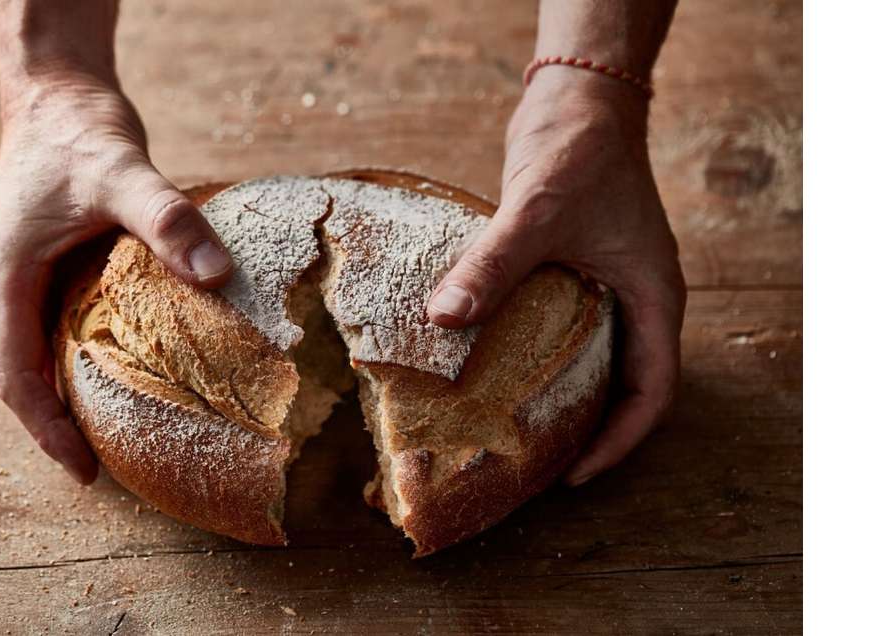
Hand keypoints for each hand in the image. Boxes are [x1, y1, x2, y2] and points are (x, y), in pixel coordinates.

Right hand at [0, 72, 232, 483]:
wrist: (60, 90)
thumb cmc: (78, 130)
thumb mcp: (123, 173)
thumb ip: (167, 220)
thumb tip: (217, 276)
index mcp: (4, 277)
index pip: (13, 375)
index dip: (45, 428)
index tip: (84, 470)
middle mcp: (9, 283)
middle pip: (24, 374)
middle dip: (59, 423)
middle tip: (108, 467)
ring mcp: (30, 274)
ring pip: (43, 352)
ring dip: (73, 394)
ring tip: (120, 434)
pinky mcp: (57, 262)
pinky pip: (66, 325)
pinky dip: (92, 356)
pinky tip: (136, 369)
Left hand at [426, 66, 685, 485]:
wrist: (577, 101)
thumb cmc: (578, 152)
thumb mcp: (535, 214)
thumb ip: (493, 267)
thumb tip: (443, 318)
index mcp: (652, 298)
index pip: (653, 391)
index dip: (619, 440)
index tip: (575, 473)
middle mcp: (634, 298)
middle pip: (623, 384)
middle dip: (588, 428)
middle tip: (539, 464)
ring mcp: (604, 284)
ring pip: (592, 358)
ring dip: (562, 394)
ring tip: (513, 429)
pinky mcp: (570, 268)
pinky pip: (559, 327)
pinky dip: (535, 354)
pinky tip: (490, 367)